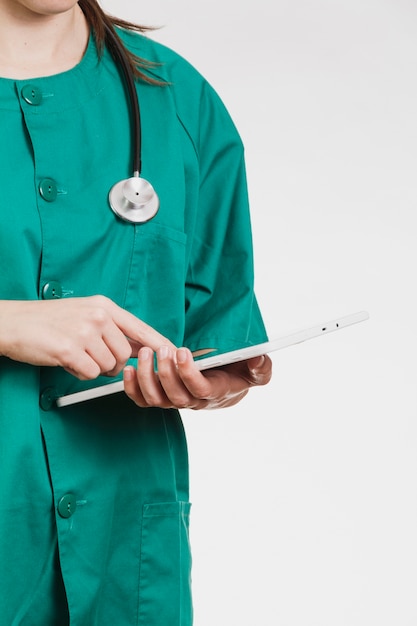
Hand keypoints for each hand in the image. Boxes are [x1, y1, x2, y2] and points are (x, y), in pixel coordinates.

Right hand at [0, 296, 173, 379]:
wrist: (14, 323)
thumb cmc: (49, 321)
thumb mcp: (86, 314)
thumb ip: (114, 329)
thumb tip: (140, 348)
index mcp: (104, 306)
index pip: (141, 328)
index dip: (159, 344)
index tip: (175, 354)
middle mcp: (98, 316)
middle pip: (125, 355)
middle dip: (111, 363)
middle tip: (90, 355)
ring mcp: (84, 331)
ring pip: (109, 367)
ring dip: (93, 368)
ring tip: (75, 353)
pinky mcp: (70, 349)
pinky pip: (90, 374)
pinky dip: (79, 373)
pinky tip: (66, 360)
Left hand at [123, 346, 271, 409]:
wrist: (227, 384)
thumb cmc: (240, 373)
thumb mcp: (257, 370)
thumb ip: (261, 367)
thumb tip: (258, 360)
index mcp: (215, 392)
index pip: (199, 390)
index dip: (188, 373)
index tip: (182, 351)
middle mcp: (193, 401)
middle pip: (175, 396)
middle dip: (166, 373)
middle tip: (161, 349)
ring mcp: (175, 401)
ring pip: (156, 399)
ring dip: (147, 378)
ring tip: (144, 354)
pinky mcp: (161, 398)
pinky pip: (143, 400)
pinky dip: (132, 388)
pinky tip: (128, 369)